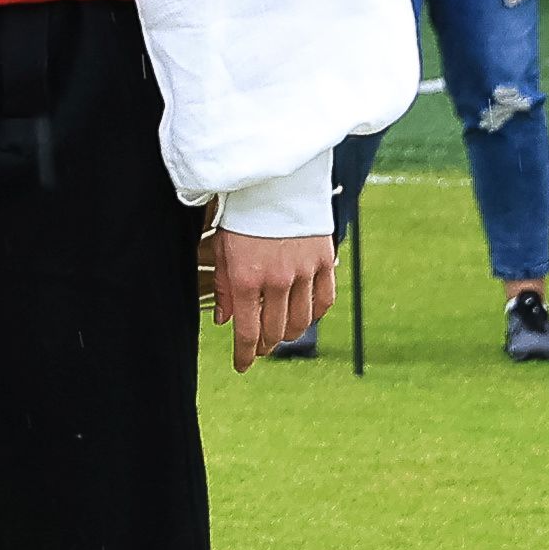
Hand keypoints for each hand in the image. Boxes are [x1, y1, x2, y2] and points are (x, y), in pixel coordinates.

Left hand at [204, 223, 332, 367]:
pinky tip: (306, 316)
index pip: (247, 332)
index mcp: (247, 280)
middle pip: (274, 331)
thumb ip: (226, 289)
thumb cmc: (242, 216)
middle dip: (264, 345)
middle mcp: (277, 281)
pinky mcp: (324, 261)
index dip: (244, 355)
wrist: (274, 183)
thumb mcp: (223, 250)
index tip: (241, 366)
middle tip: (258, 348)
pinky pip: (325, 300)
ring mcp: (304, 272)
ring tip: (279, 334)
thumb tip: (224, 322)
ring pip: (301, 321)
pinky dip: (315, 314)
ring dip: (289, 333)